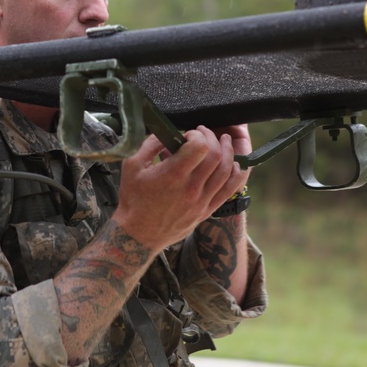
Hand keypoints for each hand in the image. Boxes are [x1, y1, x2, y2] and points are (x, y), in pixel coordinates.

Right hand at [113, 126, 250, 250]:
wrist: (138, 234)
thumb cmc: (133, 199)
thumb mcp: (132, 165)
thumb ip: (150, 144)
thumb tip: (166, 131)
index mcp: (173, 175)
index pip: (200, 147)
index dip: (197, 135)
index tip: (188, 135)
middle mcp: (191, 188)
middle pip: (216, 155)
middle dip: (212, 138)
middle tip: (204, 133)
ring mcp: (201, 201)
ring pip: (226, 171)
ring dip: (227, 152)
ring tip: (223, 141)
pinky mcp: (206, 211)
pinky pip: (229, 190)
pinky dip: (235, 174)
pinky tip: (234, 164)